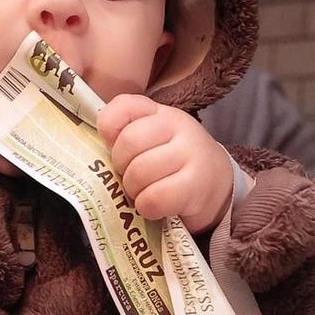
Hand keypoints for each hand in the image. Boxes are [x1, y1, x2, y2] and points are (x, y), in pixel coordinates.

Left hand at [97, 94, 233, 232]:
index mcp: (160, 112)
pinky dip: (148, 208)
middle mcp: (178, 125)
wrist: (217, 185)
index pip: (123, 107)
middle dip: (121, 168)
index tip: (115, 147)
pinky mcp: (196, 185)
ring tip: (144, 192)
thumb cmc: (173, 164)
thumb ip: (124, 134)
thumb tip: (97, 149)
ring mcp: (190, 153)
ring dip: (134, 191)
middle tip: (130, 178)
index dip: (109, 130)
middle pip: (128, 143)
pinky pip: (154, 198)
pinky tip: (155, 207)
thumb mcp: (152, 140)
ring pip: (140, 173)